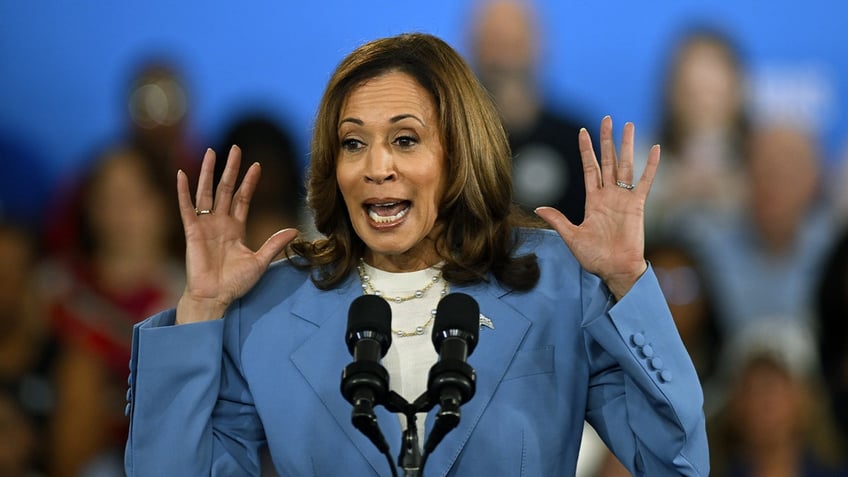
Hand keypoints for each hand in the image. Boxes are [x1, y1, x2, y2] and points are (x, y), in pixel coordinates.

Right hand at [175, 146, 298, 323]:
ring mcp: (205, 225)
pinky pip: (186, 208)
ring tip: (211, 152)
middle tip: (236, 148)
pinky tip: (181, 174)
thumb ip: (274, 243)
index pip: (244, 198)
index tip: (257, 165)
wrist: (215, 297)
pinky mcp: (192, 232)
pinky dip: (183, 191)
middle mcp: (220, 223)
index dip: (250, 182)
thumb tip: (295, 230)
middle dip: (231, 169)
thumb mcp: (260, 261)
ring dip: (208, 172)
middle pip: (226, 189)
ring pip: (206, 192)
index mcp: (236, 228)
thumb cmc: (235, 283)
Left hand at [535, 116, 658, 299]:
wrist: (614, 270)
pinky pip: (646, 182)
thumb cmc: (594, 257)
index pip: (589, 168)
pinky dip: (651, 165)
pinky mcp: (638, 206)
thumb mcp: (571, 237)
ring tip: (628, 125)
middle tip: (607, 118)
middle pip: (608, 160)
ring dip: (626, 145)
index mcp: (593, 200)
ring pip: (626, 165)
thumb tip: (539, 208)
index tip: (583, 131)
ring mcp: (624, 199)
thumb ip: (558, 220)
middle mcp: (609, 195)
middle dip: (606, 140)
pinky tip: (655, 148)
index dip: (586, 150)